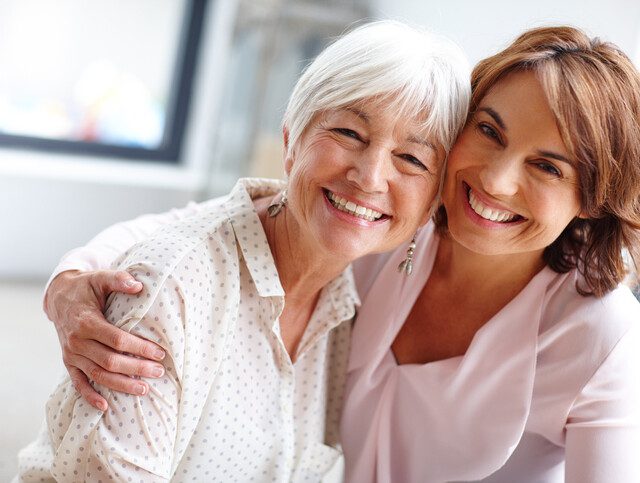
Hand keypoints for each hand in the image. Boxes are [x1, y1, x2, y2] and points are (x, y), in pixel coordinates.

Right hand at [45, 270, 166, 410]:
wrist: (59, 296)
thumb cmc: (86, 287)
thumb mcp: (100, 277)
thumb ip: (119, 280)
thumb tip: (138, 285)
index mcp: (86, 322)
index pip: (117, 340)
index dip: (139, 348)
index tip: (160, 353)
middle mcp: (76, 341)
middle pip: (109, 361)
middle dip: (136, 368)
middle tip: (159, 372)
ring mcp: (71, 354)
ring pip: (97, 375)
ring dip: (120, 385)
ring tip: (144, 389)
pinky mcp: (68, 361)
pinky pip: (77, 382)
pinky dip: (89, 396)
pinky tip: (105, 406)